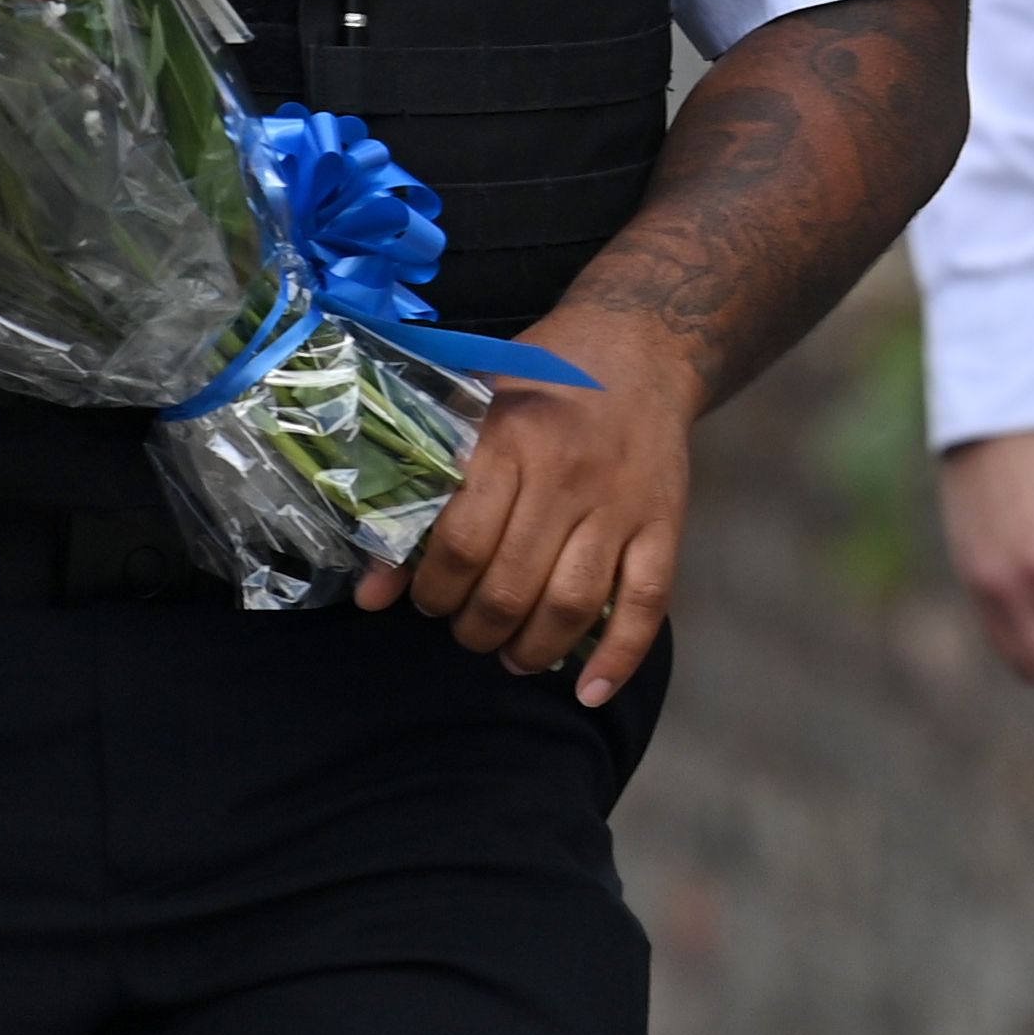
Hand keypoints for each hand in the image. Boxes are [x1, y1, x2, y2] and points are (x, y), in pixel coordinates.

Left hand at [356, 305, 700, 708]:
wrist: (639, 345)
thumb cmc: (539, 381)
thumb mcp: (470, 414)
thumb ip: (419, 496)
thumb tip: (369, 593)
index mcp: (509, 442)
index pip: (462, 543)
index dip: (434, 590)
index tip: (425, 601)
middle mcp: (566, 475)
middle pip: (511, 586)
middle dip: (476, 628)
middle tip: (466, 629)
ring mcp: (620, 503)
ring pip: (572, 604)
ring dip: (533, 648)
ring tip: (512, 655)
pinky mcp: (664, 522)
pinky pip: (647, 603)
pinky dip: (619, 657)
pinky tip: (590, 690)